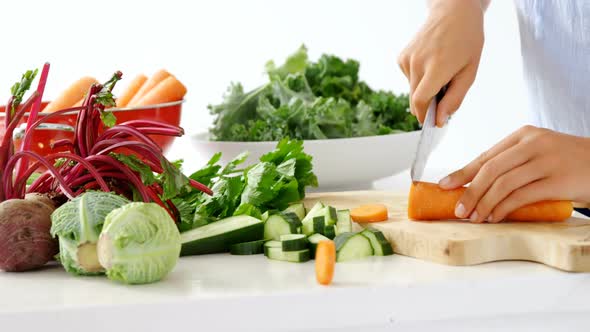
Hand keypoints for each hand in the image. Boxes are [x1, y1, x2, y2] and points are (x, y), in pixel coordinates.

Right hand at [397, 0, 485, 126]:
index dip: (424, 116)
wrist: (453, 12)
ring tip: (440, 73)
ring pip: (412, 89)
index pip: (420, 101)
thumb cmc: (466, 40)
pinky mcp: (401, 57)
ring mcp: (407, 59)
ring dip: (424, 90)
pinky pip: (408, 79)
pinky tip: (430, 65)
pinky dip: (418, 79)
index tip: (431, 124)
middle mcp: (417, 63)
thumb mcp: (469, 72)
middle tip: (444, 95)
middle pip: (415, 99)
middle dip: (427, 105)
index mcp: (436, 67)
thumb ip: (454, 98)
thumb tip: (440, 119)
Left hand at [439, 125, 589, 222]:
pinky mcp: (557, 180)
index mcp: (523, 135)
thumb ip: (512, 164)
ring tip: (474, 218)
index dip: (462, 173)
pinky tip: (494, 217)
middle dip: (469, 192)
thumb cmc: (569, 163)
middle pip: (490, 170)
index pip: (485, 156)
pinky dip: (503, 209)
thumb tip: (476, 186)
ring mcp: (546, 161)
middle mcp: (533, 144)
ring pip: (503, 184)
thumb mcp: (539, 154)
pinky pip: (521, 196)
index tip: (445, 186)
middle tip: (458, 210)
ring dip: (484, 204)